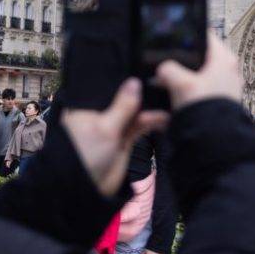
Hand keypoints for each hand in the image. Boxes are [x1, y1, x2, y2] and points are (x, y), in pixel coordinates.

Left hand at [60, 78, 168, 196]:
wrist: (87, 190)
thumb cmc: (87, 153)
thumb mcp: (105, 127)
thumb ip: (123, 105)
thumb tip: (135, 81)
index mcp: (86, 105)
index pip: (105, 85)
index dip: (122, 75)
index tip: (142, 63)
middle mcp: (99, 113)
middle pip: (121, 97)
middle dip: (139, 91)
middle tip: (162, 78)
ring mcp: (113, 126)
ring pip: (133, 112)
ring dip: (149, 108)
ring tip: (168, 100)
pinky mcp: (124, 140)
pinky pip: (139, 126)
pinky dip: (151, 122)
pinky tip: (165, 118)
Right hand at [152, 33, 242, 110]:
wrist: (215, 140)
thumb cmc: (205, 109)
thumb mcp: (180, 83)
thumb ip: (168, 69)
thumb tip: (163, 70)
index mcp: (224, 59)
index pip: (205, 35)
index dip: (188, 34)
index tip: (173, 37)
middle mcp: (228, 71)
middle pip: (199, 58)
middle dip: (181, 63)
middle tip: (165, 65)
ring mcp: (223, 87)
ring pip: (197, 77)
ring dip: (182, 81)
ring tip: (165, 85)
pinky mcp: (217, 102)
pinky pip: (198, 93)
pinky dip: (187, 95)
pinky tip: (173, 102)